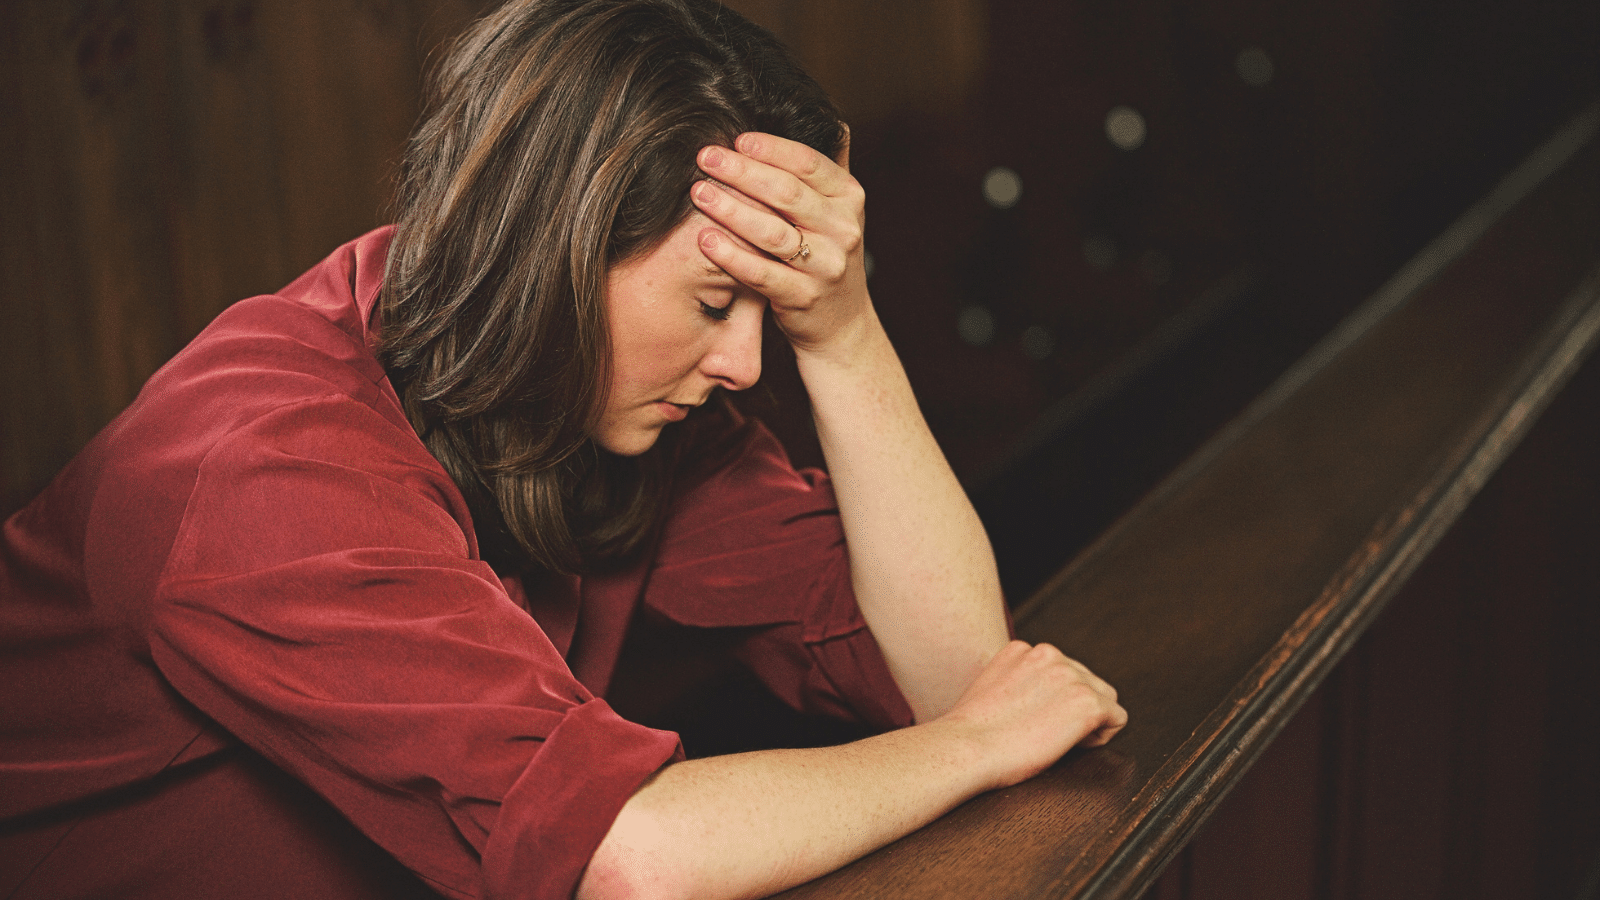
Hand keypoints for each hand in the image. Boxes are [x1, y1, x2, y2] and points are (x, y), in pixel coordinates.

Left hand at [692, 131, 869, 355]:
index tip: (736, 140)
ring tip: (698, 192)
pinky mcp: (803, 298)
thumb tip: (821, 115)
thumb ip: (825, 168)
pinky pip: (761, 273)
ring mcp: (825, 266)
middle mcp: (843, 230)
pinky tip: (705, 239)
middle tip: (705, 158)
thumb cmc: (825, 254)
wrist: (841, 322)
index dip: (770, 148)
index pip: (808, 163)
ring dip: (731, 209)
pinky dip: (731, 255)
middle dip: (742, 172)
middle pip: (787, 193)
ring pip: (773, 232)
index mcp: (849, 198)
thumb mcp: (836, 209)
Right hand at [933, 640, 1127, 790]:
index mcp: (1023, 649)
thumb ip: (1016, 679)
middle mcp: (1050, 654)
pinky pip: (1116, 718)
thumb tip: (1038, 697)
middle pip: (1086, 681)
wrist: (967, 748)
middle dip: (1073, 707)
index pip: (1059, 670)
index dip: (1053, 699)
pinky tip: (1073, 744)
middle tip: (1045, 733)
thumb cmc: (972, 732)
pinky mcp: (1087, 702)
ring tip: (1057, 738)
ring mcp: (1070, 676)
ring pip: (1104, 697)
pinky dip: (1102, 735)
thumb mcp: (990, 688)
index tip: (1033, 718)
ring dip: (1089, 719)